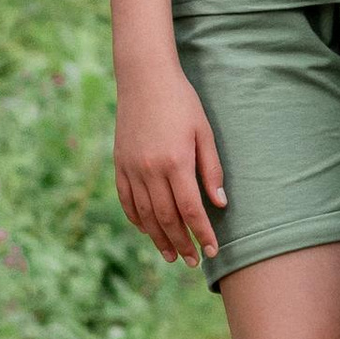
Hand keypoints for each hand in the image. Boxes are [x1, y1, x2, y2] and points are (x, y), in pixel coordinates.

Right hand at [113, 53, 225, 264]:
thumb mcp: (204, 131)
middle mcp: (151, 170)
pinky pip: (127, 201)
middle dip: (182, 243)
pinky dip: (137, 220)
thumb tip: (220, 204)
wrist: (144, 78)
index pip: (191, 209)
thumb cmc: (181, 102)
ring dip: (159, 238)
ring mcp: (131, 169)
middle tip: (194, 261)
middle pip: (167, 218)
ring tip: (172, 255)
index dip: (202, 233)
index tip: (213, 250)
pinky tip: (148, 231)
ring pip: (145, 215)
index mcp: (176, 161)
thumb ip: (211, 169)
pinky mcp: (119, 165)